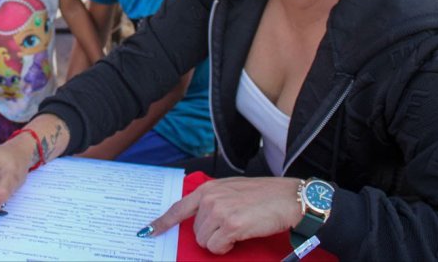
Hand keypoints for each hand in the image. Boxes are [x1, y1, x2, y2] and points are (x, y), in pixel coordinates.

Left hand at [145, 177, 302, 254]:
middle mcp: (210, 198)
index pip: (179, 208)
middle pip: (195, 232)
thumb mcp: (232, 191)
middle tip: (231, 228)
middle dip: (211, 235)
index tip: (148, 231)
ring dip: (219, 242)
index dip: (162, 222)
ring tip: (238, 230)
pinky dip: (226, 248)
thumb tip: (201, 220)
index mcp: (208, 188)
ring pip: (204, 241)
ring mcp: (219, 211)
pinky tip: (241, 236)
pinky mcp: (231, 225)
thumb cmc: (265, 196)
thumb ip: (213, 201)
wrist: (289, 198)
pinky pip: (216, 247)